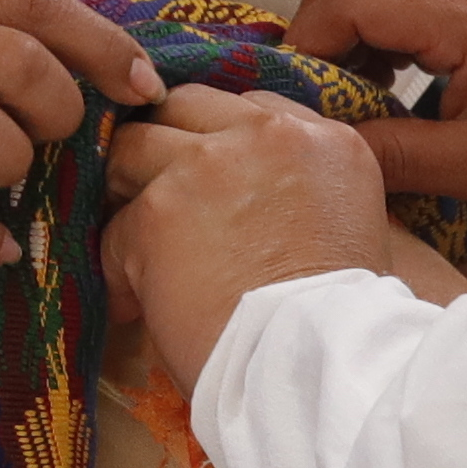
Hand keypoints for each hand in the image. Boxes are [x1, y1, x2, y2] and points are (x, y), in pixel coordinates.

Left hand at [101, 85, 397, 382]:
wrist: (312, 361)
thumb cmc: (338, 321)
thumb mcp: (351, 228)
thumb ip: (302, 186)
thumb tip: (248, 195)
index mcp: (326, 141)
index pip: (252, 108)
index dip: (224, 141)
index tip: (216, 181)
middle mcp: (268, 136)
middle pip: (187, 106)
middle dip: (169, 147)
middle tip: (166, 201)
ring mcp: (207, 164)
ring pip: (135, 147)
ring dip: (132, 194)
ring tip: (143, 246)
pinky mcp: (158, 209)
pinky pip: (115, 224)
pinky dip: (120, 266)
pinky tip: (139, 303)